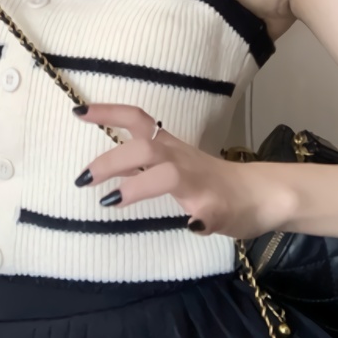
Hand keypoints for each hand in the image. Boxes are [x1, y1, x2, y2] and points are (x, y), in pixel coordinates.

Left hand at [74, 103, 292, 239]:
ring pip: (168, 174)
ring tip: (110, 201)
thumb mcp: (170, 167)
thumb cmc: (209, 181)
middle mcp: (181, 159)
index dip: (108, 112)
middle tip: (82, 179)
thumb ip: (139, 167)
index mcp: (169, 147)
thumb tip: (105, 168)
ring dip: (137, 187)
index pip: (137, 119)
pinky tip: (191, 226)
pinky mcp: (217, 209)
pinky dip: (196, 221)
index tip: (77, 112)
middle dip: (110, 160)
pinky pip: (205, 214)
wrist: (260, 196)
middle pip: (145, 147)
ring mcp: (200, 184)